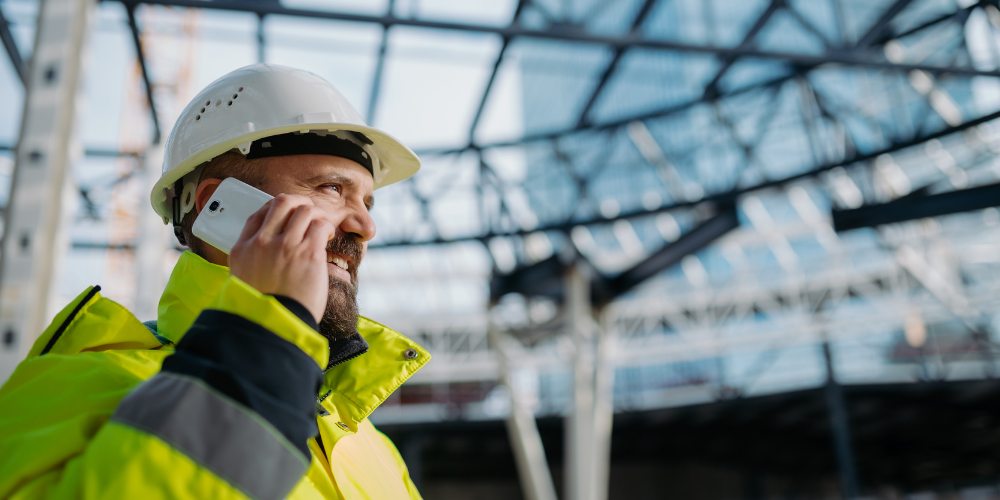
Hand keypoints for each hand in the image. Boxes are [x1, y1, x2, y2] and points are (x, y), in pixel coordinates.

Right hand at [229, 194, 333, 323]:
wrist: (273, 326)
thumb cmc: (263, 309)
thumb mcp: (245, 280)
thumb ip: (254, 260)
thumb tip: (268, 249)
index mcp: (242, 249)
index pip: (258, 213)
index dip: (276, 208)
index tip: (287, 214)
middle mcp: (262, 243)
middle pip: (281, 202)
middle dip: (298, 203)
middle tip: (308, 213)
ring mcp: (285, 246)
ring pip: (304, 210)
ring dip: (316, 214)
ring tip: (321, 227)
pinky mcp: (308, 254)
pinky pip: (320, 225)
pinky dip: (326, 226)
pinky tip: (327, 236)